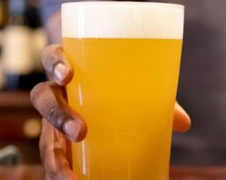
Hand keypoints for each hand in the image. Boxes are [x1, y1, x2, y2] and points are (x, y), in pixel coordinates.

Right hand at [31, 44, 191, 179]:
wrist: (99, 102)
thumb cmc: (115, 88)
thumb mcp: (133, 88)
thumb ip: (155, 100)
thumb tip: (183, 122)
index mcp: (70, 72)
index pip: (52, 58)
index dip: (55, 63)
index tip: (68, 75)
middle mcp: (56, 95)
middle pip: (42, 98)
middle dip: (57, 115)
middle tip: (80, 131)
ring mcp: (52, 122)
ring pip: (42, 138)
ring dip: (54, 159)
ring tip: (71, 178)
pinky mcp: (57, 147)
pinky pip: (53, 162)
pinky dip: (60, 176)